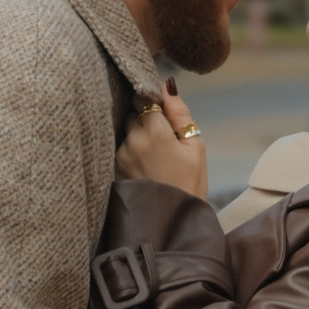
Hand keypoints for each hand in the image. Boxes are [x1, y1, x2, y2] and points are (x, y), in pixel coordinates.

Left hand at [117, 78, 206, 197]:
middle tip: (162, 140)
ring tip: (154, 157)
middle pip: (133, 114)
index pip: (144, 99)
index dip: (153, 103)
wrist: (170, 222)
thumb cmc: (189, 185)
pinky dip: (130, 152)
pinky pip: (119, 149)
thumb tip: (168, 86)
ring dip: (136, 137)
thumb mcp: (195, 148)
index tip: (162, 114)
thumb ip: (180, 113)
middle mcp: (132, 139)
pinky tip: (144, 167)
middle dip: (145, 120)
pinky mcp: (113, 168)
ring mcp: (120, 154)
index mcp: (155, 131)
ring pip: (125, 132)